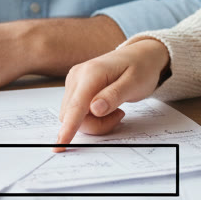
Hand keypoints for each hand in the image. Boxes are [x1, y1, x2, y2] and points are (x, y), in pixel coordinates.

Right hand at [55, 38, 170, 146]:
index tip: (60, 144)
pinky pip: (77, 111)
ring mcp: (75, 81)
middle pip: (72, 114)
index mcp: (91, 73)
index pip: (76, 105)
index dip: (68, 127)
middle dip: (94, 124)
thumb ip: (113, 96)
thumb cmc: (140, 68)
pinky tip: (107, 107)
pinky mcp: (76, 87)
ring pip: (73, 115)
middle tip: (120, 115)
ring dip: (94, 121)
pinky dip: (92, 116)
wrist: (140, 55)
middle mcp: (77, 76)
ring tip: (116, 110)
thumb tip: (94, 110)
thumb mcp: (134, 83)